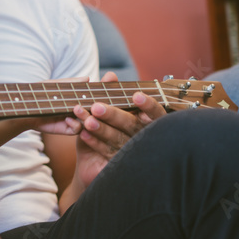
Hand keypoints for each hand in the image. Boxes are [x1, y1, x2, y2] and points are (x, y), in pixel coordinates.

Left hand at [25, 75, 94, 135]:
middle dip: (96, 108)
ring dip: (86, 117)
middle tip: (93, 104)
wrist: (25, 107)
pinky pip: (78, 130)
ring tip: (77, 110)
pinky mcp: (66, 129)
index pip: (93, 98)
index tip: (102, 94)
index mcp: (77, 97)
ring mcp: (73, 119)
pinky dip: (76, 125)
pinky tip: (67, 119)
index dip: (99, 98)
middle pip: (94, 111)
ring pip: (89, 121)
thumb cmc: (39, 94)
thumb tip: (88, 78)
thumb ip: (71, 83)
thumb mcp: (55, 86)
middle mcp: (77, 109)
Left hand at [70, 72, 166, 186]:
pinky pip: (106, 152)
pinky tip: (83, 133)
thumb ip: (111, 92)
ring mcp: (133, 152)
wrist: (93, 160)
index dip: (148, 105)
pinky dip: (94, 142)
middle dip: (113, 115)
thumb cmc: (107, 126)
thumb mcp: (108, 109)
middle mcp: (143, 136)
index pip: (155, 113)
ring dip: (100, 129)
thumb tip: (110, 75)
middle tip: (96, 107)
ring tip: (86, 120)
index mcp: (147, 121)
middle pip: (131, 125)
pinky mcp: (119, 163)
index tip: (136, 95)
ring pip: (118, 139)